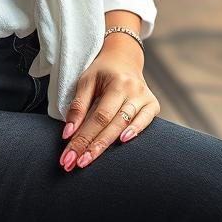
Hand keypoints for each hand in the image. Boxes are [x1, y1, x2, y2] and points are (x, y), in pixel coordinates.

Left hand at [58, 36, 159, 171]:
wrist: (124, 58)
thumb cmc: (102, 72)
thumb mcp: (86, 81)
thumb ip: (78, 106)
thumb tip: (68, 133)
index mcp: (116, 82)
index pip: (97, 116)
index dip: (83, 136)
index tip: (68, 155)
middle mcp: (132, 90)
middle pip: (111, 123)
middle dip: (93, 146)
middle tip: (76, 163)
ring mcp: (145, 97)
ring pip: (125, 124)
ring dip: (107, 145)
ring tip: (90, 159)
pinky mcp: (153, 104)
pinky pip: (146, 121)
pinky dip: (136, 131)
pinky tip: (123, 142)